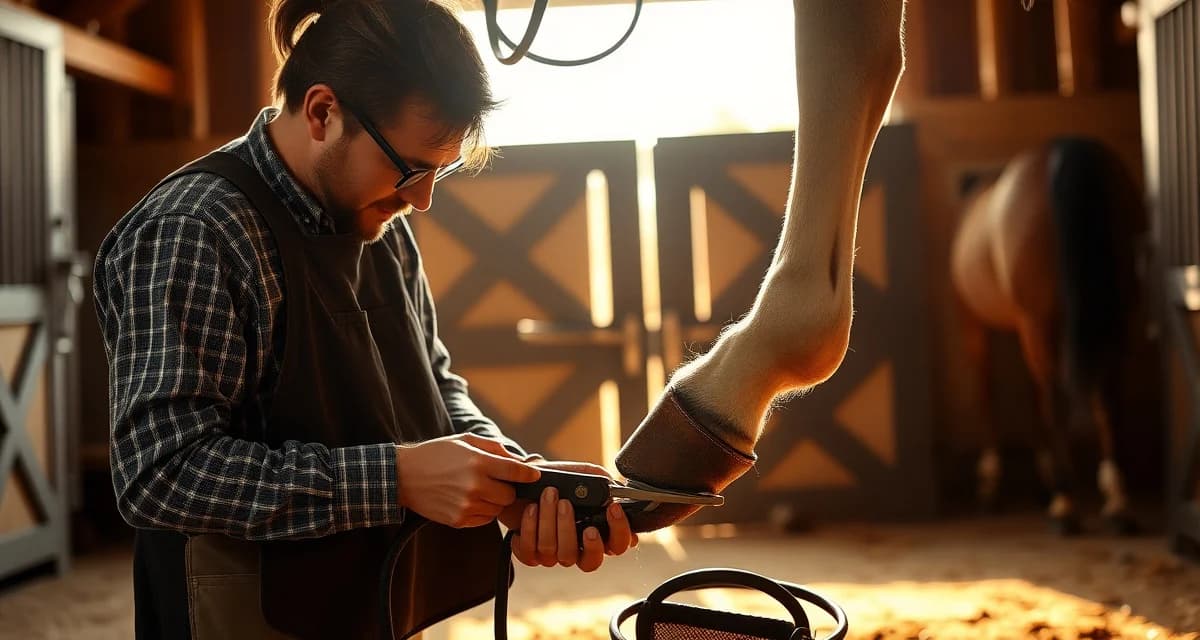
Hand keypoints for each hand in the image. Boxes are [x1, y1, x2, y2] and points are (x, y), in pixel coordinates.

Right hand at [394, 433, 540, 528]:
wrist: (404, 476)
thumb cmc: (436, 454)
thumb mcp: (466, 441)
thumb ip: (495, 449)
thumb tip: (520, 461)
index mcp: (479, 463)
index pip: (517, 472)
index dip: (529, 474)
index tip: (534, 475)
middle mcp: (475, 486)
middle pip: (510, 495)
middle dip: (506, 488)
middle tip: (494, 482)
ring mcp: (467, 506)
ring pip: (498, 509)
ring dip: (494, 501)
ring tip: (477, 490)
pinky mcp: (459, 520)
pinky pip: (484, 519)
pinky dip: (482, 511)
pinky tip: (467, 500)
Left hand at [499, 460, 637, 572]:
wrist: (524, 481)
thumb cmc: (558, 481)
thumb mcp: (582, 475)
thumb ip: (601, 481)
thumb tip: (613, 488)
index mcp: (599, 532)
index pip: (619, 545)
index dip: (619, 532)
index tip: (612, 507)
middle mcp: (580, 549)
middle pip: (591, 561)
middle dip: (578, 533)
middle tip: (567, 505)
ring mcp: (557, 555)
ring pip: (559, 554)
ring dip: (550, 520)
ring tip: (548, 494)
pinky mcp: (533, 555)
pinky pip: (532, 553)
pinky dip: (530, 528)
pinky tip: (531, 508)